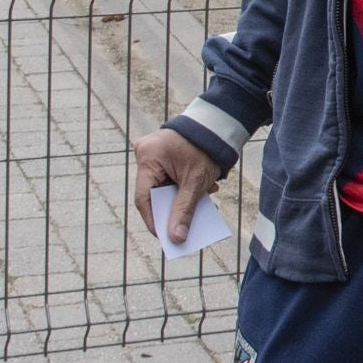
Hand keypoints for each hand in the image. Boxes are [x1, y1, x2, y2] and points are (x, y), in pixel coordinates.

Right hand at [132, 126, 224, 245]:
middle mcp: (145, 153)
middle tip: (182, 228)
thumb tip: (176, 238)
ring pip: (162, 186)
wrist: (218, 124)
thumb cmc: (206, 149)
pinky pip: (168, 177)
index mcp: (148, 157)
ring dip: (181, 198)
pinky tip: (204, 190)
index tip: (164, 237)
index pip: (144, 197)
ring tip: (201, 206)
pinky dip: (183, 187)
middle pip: (153, 192)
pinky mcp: (162, 154)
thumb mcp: (195, 183)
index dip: (154, 220)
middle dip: (170, 210)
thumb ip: (184, 211)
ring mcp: (152, 153)